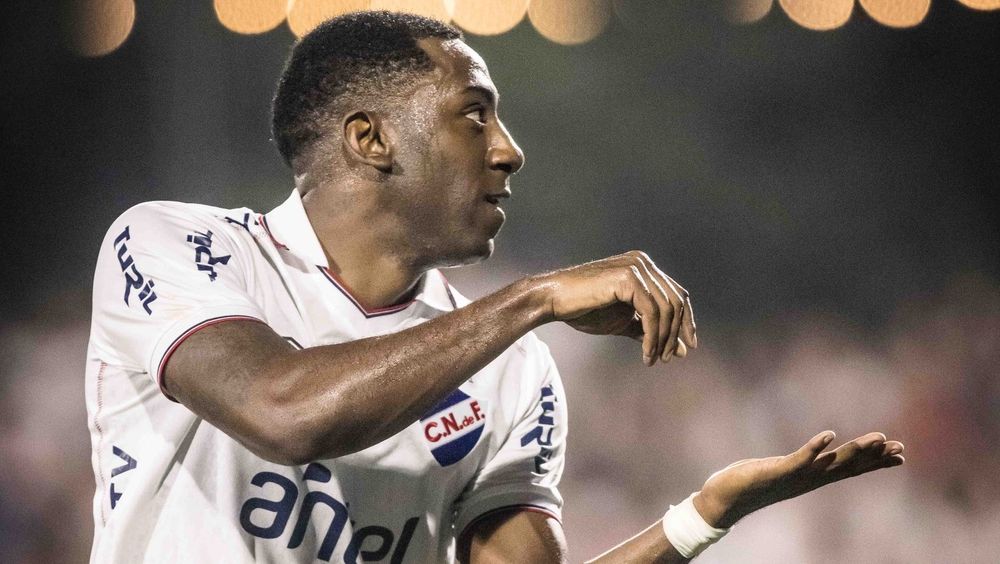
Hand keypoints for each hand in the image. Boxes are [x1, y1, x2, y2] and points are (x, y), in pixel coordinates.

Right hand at [537, 251, 695, 365]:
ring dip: (663, 339)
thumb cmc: (585, 310)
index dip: (687, 322)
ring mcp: (636, 267)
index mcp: (644, 268)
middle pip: (676, 302)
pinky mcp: (628, 278)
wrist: (554, 301)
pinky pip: (651, 312)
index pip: (678, 295)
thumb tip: (680, 351)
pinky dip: (652, 337)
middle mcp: (643, 263)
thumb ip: (650, 331)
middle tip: (669, 358)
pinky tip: (646, 353)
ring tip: (654, 359)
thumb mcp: (624, 323)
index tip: (689, 347)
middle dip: (676, 333)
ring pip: (666, 309)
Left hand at [692, 431, 904, 527]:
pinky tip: (828, 435)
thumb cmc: (753, 482)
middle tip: (901, 446)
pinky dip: (815, 447)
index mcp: (813, 477)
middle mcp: (809, 479)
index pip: (851, 469)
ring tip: (877, 438)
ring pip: (831, 463)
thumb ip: (800, 464)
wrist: (726, 498)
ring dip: (854, 451)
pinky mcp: (778, 471)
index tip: (901, 454)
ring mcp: (795, 476)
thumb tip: (815, 457)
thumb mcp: (784, 472)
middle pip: (849, 466)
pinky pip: (800, 458)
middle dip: (875, 456)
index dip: (876, 462)